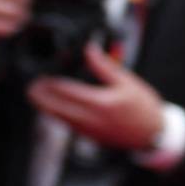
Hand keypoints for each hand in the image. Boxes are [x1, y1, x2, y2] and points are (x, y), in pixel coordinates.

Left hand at [27, 44, 166, 152]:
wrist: (151, 134)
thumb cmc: (143, 108)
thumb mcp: (127, 82)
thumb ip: (104, 66)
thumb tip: (90, 50)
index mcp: (99, 103)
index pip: (64, 91)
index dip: (49, 82)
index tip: (41, 75)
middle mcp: (88, 118)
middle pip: (53, 107)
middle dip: (40, 95)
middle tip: (33, 84)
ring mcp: (86, 129)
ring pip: (56, 117)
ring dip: (45, 105)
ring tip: (38, 93)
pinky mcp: (87, 135)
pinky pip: (65, 123)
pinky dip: (56, 114)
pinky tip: (54, 107)